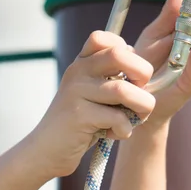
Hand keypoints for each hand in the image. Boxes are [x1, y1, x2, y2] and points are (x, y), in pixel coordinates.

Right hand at [28, 31, 156, 179]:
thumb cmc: (80, 122)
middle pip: (119, 55)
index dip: (127, 50)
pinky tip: (115, 134)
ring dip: (141, 108)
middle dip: (143, 73)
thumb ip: (112, 76)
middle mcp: (77, 71)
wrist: (46, 150)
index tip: (130, 72)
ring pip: (124, 90)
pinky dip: (125, 129)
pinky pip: (118, 118)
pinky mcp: (79, 116)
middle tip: (140, 92)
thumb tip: (144, 69)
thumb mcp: (92, 92)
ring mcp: (76, 92)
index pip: (103, 38)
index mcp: (82, 62)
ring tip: (133, 118)